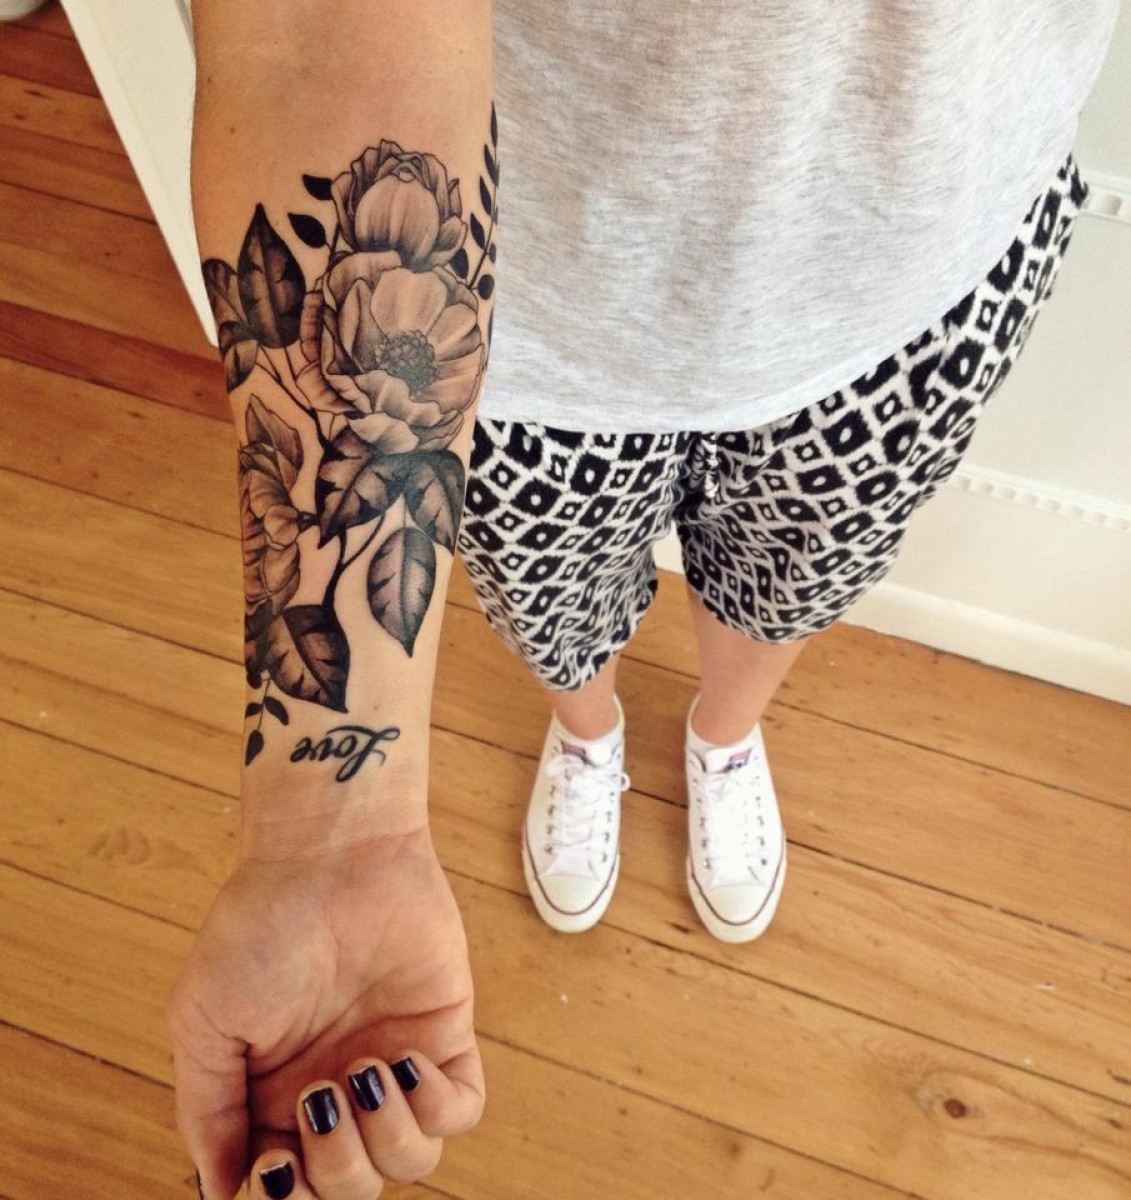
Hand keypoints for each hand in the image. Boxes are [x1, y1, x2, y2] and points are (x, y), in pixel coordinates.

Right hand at [167, 826, 482, 1198]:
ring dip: (386, 1137)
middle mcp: (334, 1094)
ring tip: (364, 1071)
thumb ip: (208, 1110)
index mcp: (271, 1099)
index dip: (283, 1198)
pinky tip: (404, 1058)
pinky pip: (461, 1110)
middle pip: (349, 1190)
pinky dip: (437, 1104)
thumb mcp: (204, 1018)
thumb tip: (220, 1193)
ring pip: (410, 1163)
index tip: (273, 1160)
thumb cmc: (261, 924)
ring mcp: (392, 1068)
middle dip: (337, 1170)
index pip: (288, 1189)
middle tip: (322, 1095)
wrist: (331, 853)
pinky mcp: (443, 1035)